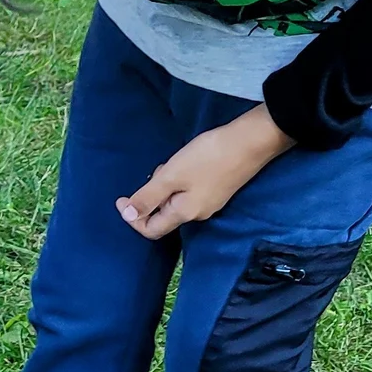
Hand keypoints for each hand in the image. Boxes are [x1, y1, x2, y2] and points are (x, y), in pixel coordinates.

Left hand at [118, 105, 295, 238]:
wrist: (250, 141)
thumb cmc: (208, 157)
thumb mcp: (171, 176)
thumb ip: (148, 197)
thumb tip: (127, 216)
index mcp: (185, 213)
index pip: (151, 229)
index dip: (132, 218)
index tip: (120, 198)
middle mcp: (198, 213)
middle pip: (162, 214)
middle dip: (151, 195)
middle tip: (156, 171)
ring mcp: (210, 201)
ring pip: (175, 199)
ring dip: (165, 184)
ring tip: (171, 163)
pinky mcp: (217, 188)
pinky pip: (188, 191)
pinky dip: (178, 180)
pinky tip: (184, 162)